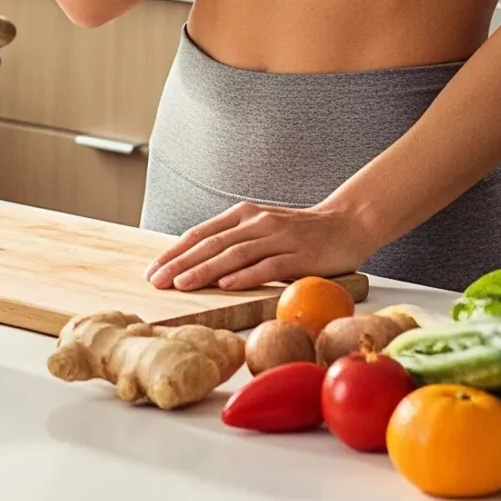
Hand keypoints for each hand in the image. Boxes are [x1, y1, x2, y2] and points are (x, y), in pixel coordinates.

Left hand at [146, 199, 377, 292]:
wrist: (347, 224)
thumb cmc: (300, 234)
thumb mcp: (262, 230)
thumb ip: (235, 242)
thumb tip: (196, 264)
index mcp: (244, 216)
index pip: (201, 234)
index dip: (175, 251)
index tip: (153, 269)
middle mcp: (257, 223)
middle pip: (212, 244)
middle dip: (180, 263)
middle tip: (156, 281)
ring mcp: (278, 238)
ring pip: (235, 254)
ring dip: (205, 270)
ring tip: (182, 284)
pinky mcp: (299, 256)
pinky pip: (268, 266)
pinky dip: (245, 275)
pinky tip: (226, 285)